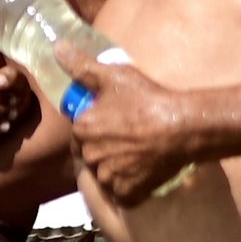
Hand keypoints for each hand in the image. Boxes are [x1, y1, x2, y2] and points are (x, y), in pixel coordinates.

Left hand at [60, 59, 195, 205]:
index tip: (113, 121)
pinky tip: (142, 171)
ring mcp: (109, 178)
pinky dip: (129, 185)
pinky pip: (121, 192)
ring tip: (136, 154)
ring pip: (105, 174)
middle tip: (127, 137)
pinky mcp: (127, 193)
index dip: (95, 125)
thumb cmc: (147, 99)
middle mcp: (91, 156)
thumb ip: (81, 65)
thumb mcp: (113, 75)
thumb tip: (57, 48)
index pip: (79, 130)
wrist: (183, 128)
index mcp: (83, 129)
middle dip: (103, 147)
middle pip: (91, 153)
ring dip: (114, 168)